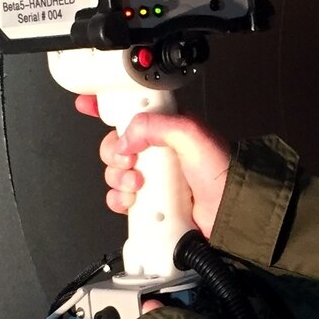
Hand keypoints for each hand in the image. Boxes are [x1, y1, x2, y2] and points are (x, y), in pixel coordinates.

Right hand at [75, 95, 232, 238]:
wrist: (230, 214)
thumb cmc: (224, 175)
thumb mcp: (191, 134)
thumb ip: (155, 125)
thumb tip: (126, 136)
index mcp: (168, 127)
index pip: (132, 111)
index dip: (107, 106)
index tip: (88, 105)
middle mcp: (159, 151)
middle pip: (116, 144)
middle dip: (114, 153)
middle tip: (130, 160)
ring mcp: (153, 177)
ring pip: (115, 172)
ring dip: (119, 179)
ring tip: (139, 184)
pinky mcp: (150, 202)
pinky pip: (120, 198)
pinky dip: (120, 199)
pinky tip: (134, 200)